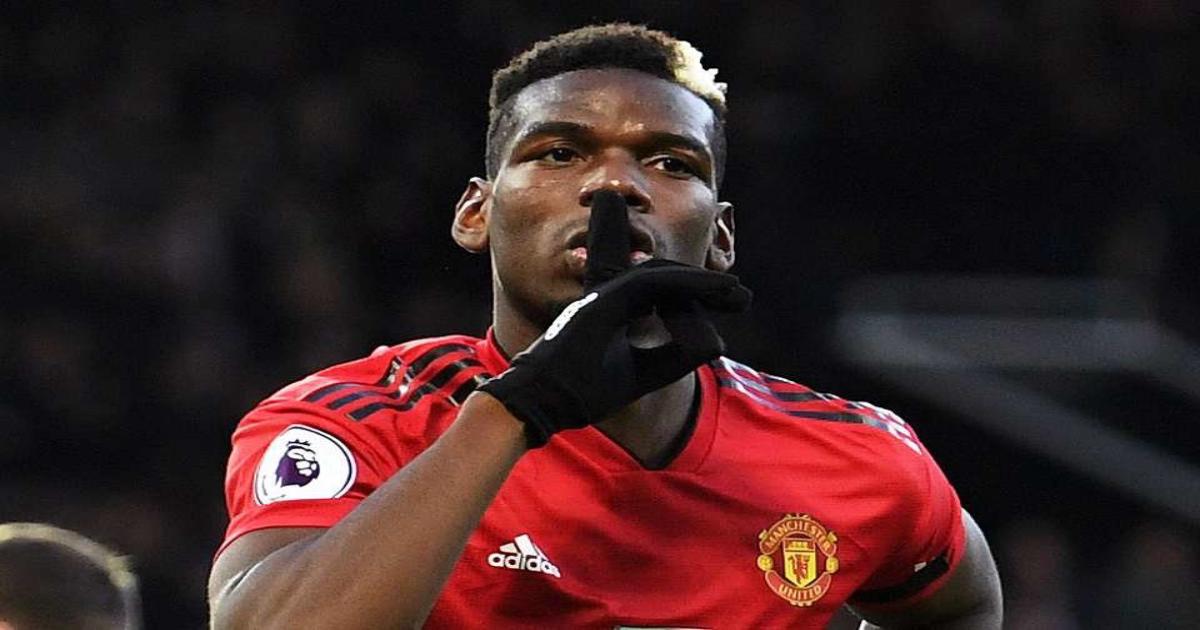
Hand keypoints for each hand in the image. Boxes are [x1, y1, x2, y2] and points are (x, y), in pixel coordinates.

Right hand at [478, 190, 750, 446]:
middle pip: (664, 278)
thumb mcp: (638, 374)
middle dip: (704, 285)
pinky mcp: (603, 301)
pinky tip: (716, 290)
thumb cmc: (580, 392)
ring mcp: (603, 296)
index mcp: (611, 312)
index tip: (729, 302)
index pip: (657, 291)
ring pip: (662, 276)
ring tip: (735, 293)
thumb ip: (669, 357)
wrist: (540, 401)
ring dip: (703, 283)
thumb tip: (712, 344)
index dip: (693, 294)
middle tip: (740, 296)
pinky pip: (653, 282)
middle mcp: (607, 297)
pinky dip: (688, 284)